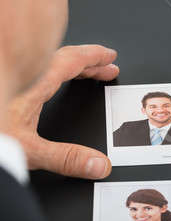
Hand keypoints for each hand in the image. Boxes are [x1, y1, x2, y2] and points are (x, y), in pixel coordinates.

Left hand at [5, 45, 118, 178]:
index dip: (94, 57)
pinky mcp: (0, 83)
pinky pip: (23, 68)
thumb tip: (97, 164)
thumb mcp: (25, 149)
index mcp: (31, 80)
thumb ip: (64, 158)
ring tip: (79, 73)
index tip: (109, 56)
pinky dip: (41, 72)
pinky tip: (38, 85)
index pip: (70, 59)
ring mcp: (5, 74)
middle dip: (86, 62)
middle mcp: (17, 71)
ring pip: (39, 61)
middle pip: (58, 57)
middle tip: (104, 67)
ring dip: (64, 66)